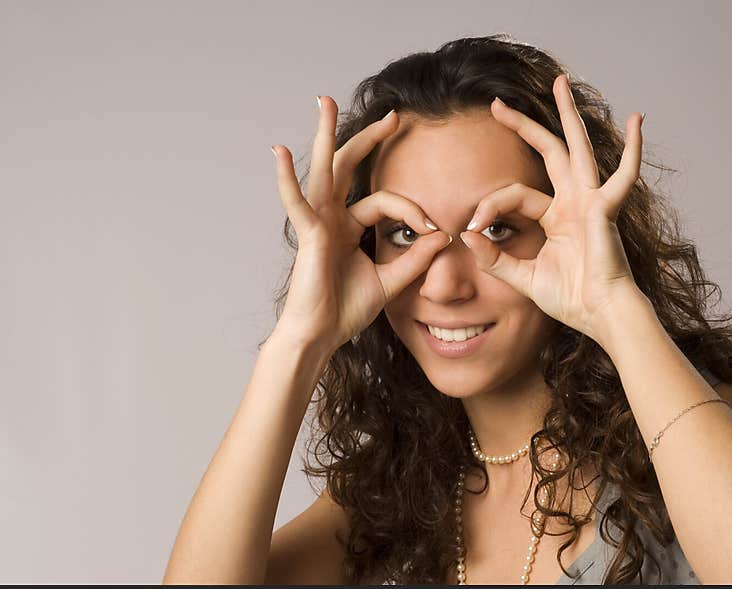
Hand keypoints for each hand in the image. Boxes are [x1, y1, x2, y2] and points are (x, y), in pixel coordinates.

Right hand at [269, 96, 451, 353]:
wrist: (321, 336)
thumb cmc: (346, 311)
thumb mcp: (391, 281)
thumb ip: (416, 258)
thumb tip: (444, 236)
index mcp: (349, 227)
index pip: (385, 202)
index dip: (413, 210)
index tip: (437, 230)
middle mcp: (332, 218)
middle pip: (349, 167)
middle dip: (369, 139)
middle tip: (393, 115)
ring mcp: (317, 222)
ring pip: (323, 170)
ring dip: (325, 135)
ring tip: (325, 101)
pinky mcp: (308, 235)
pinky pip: (296, 202)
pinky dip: (286, 178)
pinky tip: (279, 151)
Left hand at [459, 74, 648, 346]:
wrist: (599, 315)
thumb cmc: (570, 299)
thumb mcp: (523, 277)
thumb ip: (494, 258)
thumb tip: (466, 236)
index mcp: (556, 217)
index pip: (514, 195)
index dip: (488, 207)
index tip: (471, 227)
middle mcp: (573, 202)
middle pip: (547, 152)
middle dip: (523, 126)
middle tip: (496, 105)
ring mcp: (590, 201)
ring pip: (576, 148)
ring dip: (567, 115)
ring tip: (559, 82)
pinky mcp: (604, 210)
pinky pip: (623, 176)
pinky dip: (633, 150)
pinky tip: (637, 120)